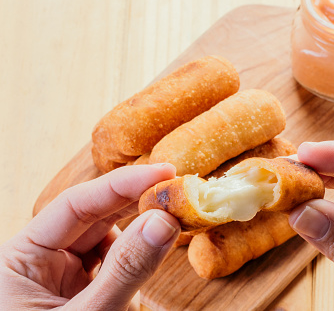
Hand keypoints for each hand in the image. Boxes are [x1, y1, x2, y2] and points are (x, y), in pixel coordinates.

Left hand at [0, 164, 180, 309]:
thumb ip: (124, 270)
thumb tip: (163, 220)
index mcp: (20, 259)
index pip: (74, 206)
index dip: (120, 185)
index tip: (163, 172)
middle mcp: (40, 263)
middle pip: (94, 219)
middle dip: (135, 208)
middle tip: (178, 195)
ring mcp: (62, 280)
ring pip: (108, 244)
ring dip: (138, 243)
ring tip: (164, 243)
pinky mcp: (82, 295)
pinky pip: (112, 270)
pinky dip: (133, 271)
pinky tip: (137, 289)